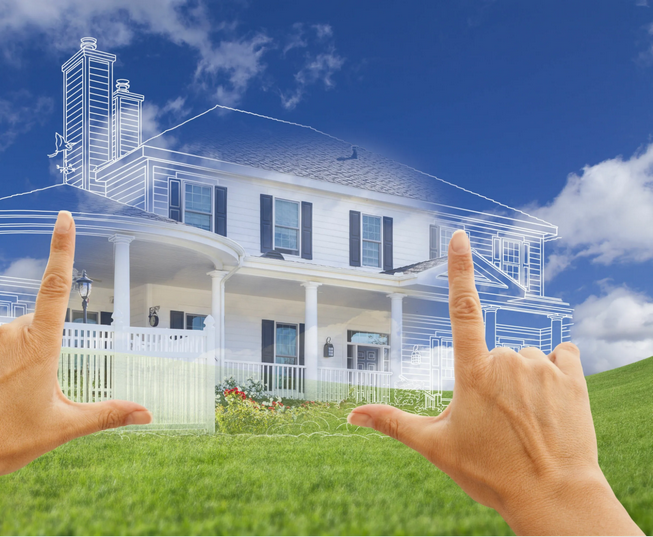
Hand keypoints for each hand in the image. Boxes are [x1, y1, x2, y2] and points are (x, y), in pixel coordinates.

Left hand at [0, 211, 151, 535]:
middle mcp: (7, 331)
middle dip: (29, 353)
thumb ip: (106, 414)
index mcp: (40, 346)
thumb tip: (148, 415)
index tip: (63, 217)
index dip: (61, 248)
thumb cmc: (4, 441)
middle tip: (17, 395)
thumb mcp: (61, 428)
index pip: (55, 287)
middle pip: (27, 330)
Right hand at [348, 230, 642, 535]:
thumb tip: (350, 415)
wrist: (554, 497)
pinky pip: (562, 355)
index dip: (460, 269)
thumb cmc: (491, 473)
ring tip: (525, 418)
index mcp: (473, 372)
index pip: (462, 308)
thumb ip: (392, 422)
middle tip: (496, 420)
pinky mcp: (574, 377)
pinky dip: (555, 370)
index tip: (461, 236)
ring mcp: (543, 367)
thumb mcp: (436, 446)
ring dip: (523, 377)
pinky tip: (551, 401)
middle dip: (492, 378)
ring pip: (525, 357)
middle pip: (494, 352)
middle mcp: (508, 361)